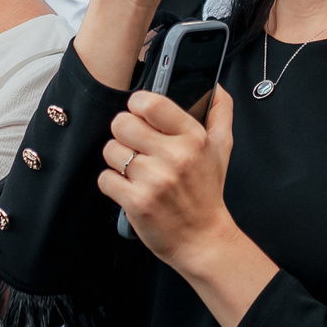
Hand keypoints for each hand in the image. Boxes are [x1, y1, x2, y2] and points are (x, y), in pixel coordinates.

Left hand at [103, 86, 240, 269]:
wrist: (202, 238)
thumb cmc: (206, 192)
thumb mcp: (221, 149)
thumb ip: (220, 113)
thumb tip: (217, 87)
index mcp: (193, 137)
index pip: (150, 103)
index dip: (137, 106)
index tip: (140, 115)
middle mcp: (174, 156)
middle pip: (121, 123)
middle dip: (124, 134)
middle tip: (136, 147)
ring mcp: (154, 180)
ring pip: (110, 150)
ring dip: (118, 160)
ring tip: (136, 171)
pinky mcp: (137, 202)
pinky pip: (105, 178)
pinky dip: (113, 184)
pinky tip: (130, 188)